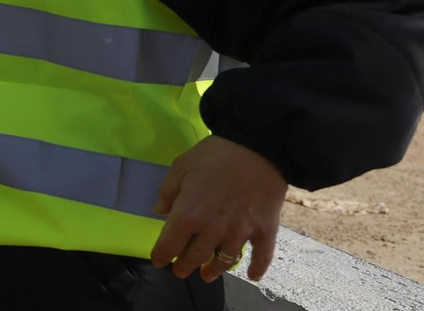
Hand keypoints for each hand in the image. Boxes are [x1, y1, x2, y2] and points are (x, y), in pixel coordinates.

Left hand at [150, 135, 285, 282]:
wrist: (258, 147)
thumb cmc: (215, 155)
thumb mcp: (181, 166)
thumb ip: (167, 191)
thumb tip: (159, 212)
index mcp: (188, 214)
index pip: (170, 244)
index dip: (162, 255)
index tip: (159, 261)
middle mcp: (213, 230)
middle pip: (195, 257)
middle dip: (184, 266)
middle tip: (180, 271)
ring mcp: (241, 233)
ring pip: (224, 261)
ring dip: (214, 270)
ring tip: (207, 275)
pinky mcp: (265, 231)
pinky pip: (261, 257)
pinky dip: (257, 268)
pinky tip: (253, 276)